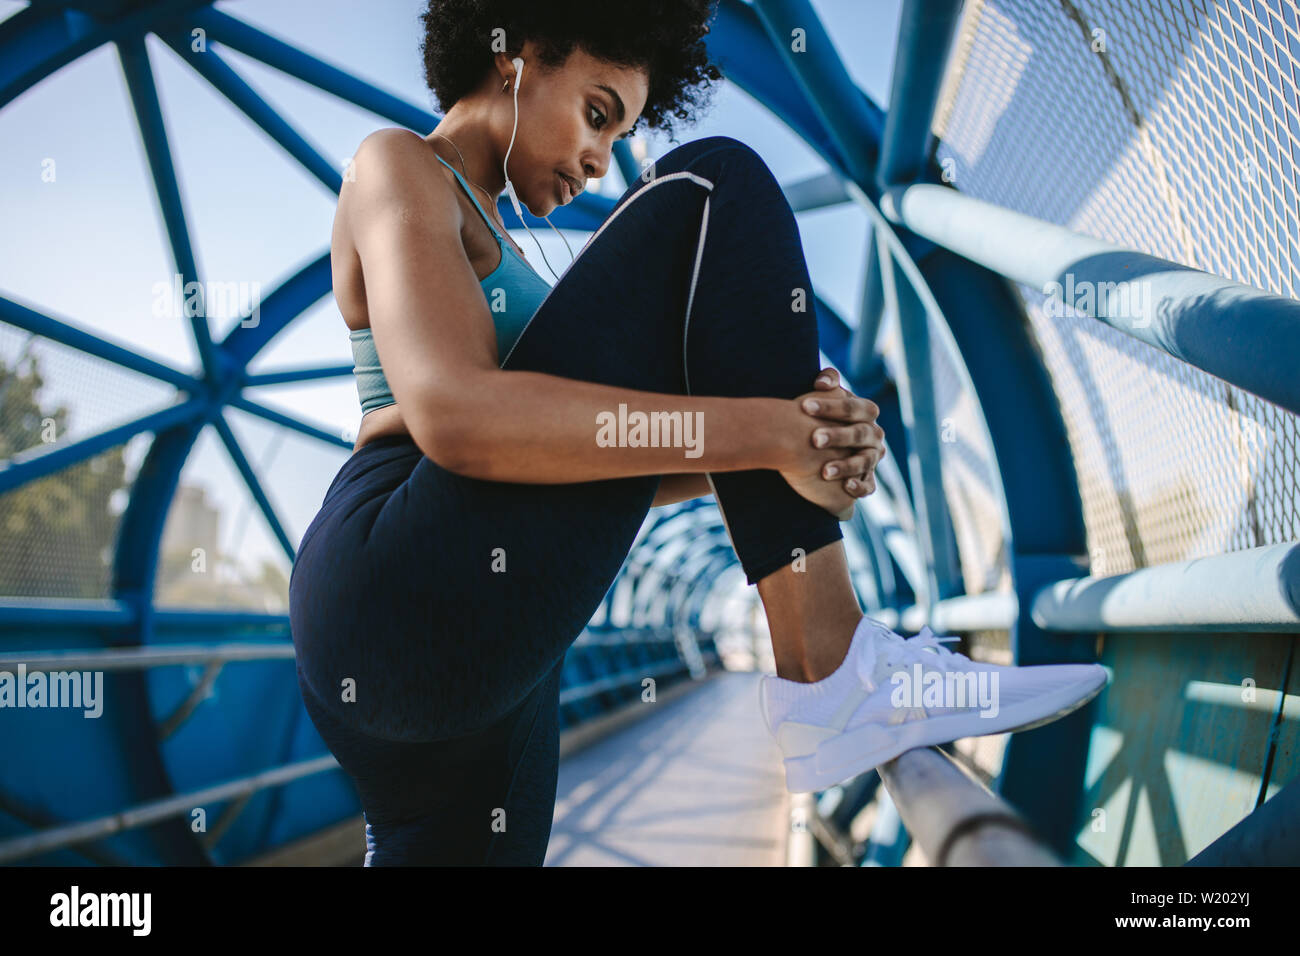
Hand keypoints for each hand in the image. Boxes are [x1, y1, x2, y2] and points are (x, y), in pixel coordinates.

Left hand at [805, 367, 885, 496]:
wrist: (827, 445)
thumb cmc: (825, 415)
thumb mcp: (828, 396)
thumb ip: (828, 381)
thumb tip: (822, 382)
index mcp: (866, 413)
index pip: (854, 407)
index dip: (830, 406)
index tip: (804, 405)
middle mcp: (874, 435)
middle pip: (860, 434)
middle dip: (838, 436)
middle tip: (814, 439)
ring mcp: (872, 457)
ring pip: (865, 461)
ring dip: (846, 466)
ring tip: (825, 471)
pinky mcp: (868, 479)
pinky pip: (869, 485)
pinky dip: (860, 487)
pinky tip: (846, 487)